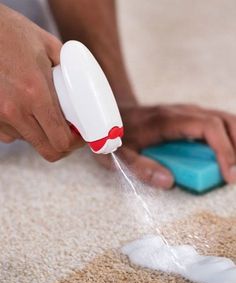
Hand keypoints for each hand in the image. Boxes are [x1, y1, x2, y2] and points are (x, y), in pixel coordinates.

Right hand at [0, 4, 82, 160]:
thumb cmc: (11, 33)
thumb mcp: (49, 46)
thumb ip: (69, 69)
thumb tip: (85, 88)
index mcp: (35, 93)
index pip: (61, 140)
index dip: (76, 144)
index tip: (81, 136)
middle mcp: (15, 110)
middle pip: (48, 150)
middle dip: (63, 146)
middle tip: (69, 133)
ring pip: (30, 141)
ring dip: (42, 134)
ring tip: (43, 112)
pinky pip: (12, 134)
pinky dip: (23, 127)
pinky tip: (24, 108)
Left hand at [95, 104, 235, 188]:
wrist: (114, 112)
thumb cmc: (118, 134)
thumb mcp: (120, 154)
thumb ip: (140, 167)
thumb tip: (168, 182)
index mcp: (166, 120)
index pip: (208, 127)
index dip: (224, 149)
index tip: (229, 174)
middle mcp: (181, 111)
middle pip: (222, 120)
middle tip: (235, 175)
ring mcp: (186, 112)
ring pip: (223, 119)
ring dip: (235, 140)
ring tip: (234, 166)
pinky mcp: (188, 116)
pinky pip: (215, 123)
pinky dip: (228, 137)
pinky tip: (229, 153)